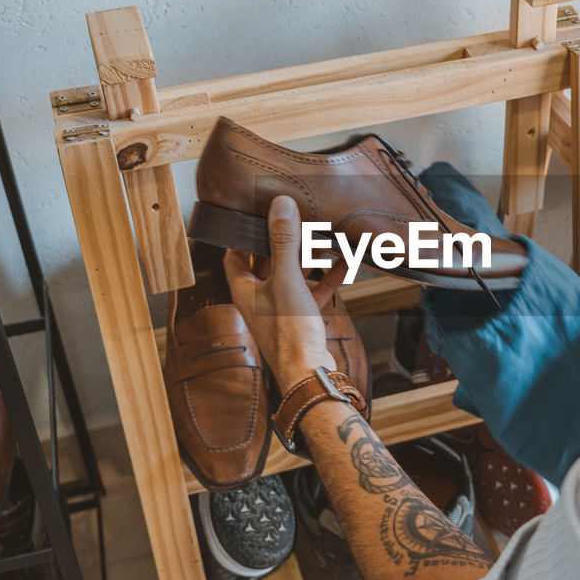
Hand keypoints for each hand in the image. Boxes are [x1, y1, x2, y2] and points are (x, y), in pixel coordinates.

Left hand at [224, 195, 347, 393]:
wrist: (310, 374)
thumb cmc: (290, 333)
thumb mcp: (287, 279)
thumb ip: (284, 242)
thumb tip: (280, 205)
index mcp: (245, 289)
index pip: (235, 253)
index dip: (244, 232)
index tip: (259, 212)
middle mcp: (260, 298)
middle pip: (268, 260)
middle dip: (284, 240)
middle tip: (298, 218)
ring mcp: (282, 308)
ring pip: (293, 274)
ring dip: (308, 256)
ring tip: (324, 236)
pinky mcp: (303, 317)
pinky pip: (314, 290)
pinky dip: (326, 276)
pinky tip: (343, 261)